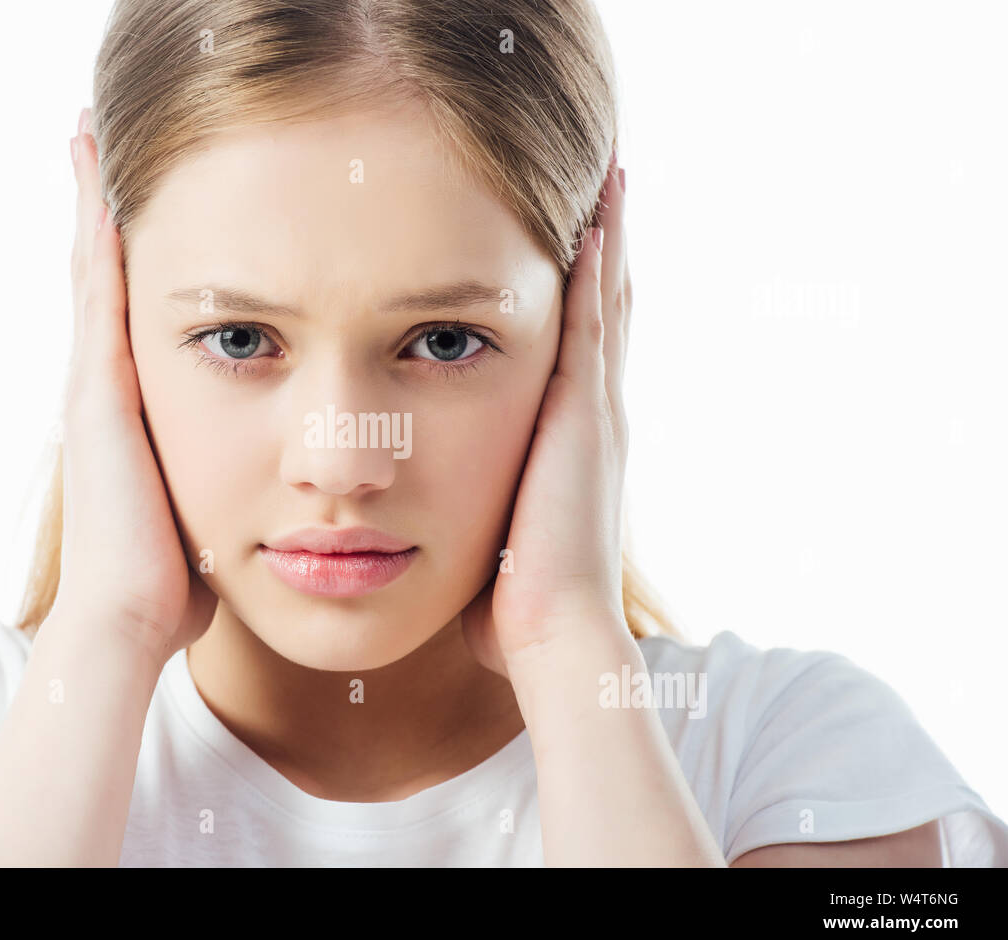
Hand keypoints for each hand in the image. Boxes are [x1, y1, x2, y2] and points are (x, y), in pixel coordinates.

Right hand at [51, 108, 216, 667]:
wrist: (130, 621)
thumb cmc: (175, 583)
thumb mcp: (213, 515)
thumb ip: (233, 490)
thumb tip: (276, 498)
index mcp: (134, 412)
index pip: (134, 315)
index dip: (134, 259)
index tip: (144, 206)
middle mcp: (104, 390)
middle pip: (102, 278)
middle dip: (103, 213)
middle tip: (101, 143)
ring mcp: (94, 390)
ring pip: (92, 275)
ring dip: (92, 207)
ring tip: (90, 138)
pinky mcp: (97, 397)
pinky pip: (98, 303)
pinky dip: (97, 246)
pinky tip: (106, 191)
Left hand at [462, 154, 630, 676]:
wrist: (552, 634)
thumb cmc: (516, 609)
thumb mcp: (498, 547)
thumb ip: (483, 523)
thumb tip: (452, 542)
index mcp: (574, 448)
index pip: (583, 358)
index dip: (588, 304)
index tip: (583, 253)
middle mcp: (596, 421)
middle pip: (608, 316)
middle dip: (606, 256)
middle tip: (610, 190)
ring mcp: (595, 414)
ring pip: (608, 306)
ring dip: (609, 243)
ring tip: (612, 180)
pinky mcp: (584, 415)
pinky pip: (594, 324)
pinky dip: (597, 271)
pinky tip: (594, 219)